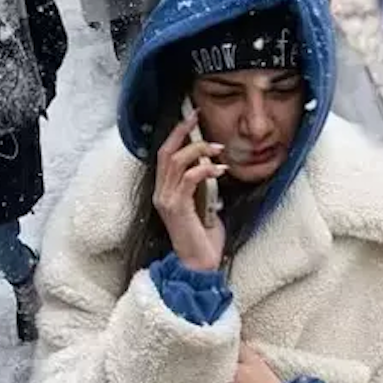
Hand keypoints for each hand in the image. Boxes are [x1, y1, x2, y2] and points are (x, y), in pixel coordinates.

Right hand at [153, 111, 226, 270]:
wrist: (199, 265)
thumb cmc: (205, 238)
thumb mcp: (205, 205)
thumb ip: (203, 187)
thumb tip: (212, 167)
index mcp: (165, 191)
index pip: (165, 155)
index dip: (177, 134)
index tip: (192, 117)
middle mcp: (161, 193)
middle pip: (165, 152)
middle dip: (182, 132)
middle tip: (198, 117)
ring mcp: (167, 200)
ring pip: (176, 162)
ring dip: (199, 151)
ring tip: (219, 150)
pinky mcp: (177, 208)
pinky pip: (189, 179)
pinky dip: (205, 170)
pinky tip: (220, 170)